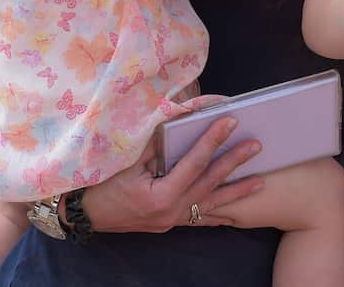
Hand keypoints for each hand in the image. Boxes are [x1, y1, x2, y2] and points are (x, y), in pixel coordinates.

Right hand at [82, 118, 263, 231]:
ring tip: (261, 181)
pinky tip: (236, 212)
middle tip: (256, 146)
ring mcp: (171, 221)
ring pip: (210, 205)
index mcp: (160, 196)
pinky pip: (200, 218)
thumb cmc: (100, 184)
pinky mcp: (169, 223)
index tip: (230, 122)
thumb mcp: (126, 160)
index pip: (194, 163)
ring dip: (236, 192)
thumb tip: (180, 119)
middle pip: (209, 183)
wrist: (82, 214)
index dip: (213, 140)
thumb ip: (155, 142)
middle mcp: (170, 212)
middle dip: (234, 162)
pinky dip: (219, 213)